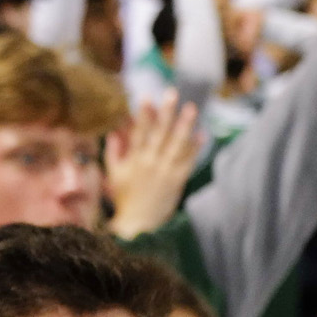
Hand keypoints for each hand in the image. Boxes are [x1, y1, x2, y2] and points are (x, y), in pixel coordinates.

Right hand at [104, 95, 200, 237]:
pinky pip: (187, 162)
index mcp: (134, 159)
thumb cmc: (124, 197)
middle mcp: (150, 162)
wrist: (138, 223)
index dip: (143, 114)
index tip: (147, 97)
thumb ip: (113, 152)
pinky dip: (195, 148)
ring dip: (184, 125)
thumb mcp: (114, 174)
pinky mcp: (177, 180)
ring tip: (191, 108)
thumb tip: (114, 131)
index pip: (138, 132)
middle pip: (159, 133)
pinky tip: (203, 134)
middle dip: (166, 112)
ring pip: (176, 145)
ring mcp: (165, 171)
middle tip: (172, 93)